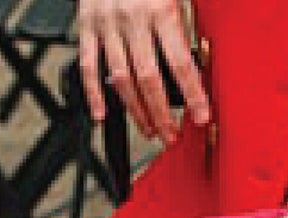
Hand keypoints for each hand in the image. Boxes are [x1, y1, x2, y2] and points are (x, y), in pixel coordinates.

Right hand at [77, 0, 209, 142]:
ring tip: (149, 129)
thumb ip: (184, 24)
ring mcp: (106, 23)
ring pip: (121, 79)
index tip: (201, 116)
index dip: (192, 94)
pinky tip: (102, 113)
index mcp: (160, 9)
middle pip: (149, 79)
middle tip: (171, 134)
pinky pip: (88, 65)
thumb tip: (197, 60)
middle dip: (162, 113)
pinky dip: (93, 93)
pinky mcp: (86, 24)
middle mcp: (132, 19)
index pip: (180, 63)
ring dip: (136, 111)